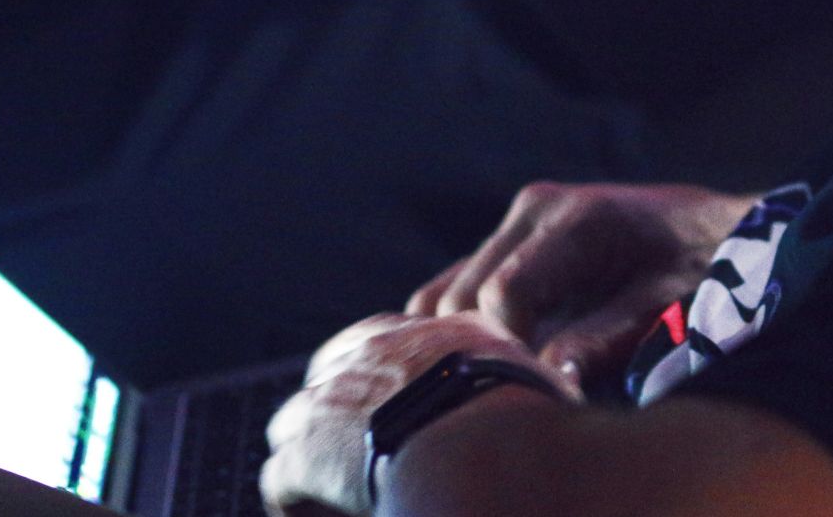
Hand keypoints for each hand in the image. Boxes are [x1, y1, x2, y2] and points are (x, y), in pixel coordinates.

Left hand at [261, 311, 576, 516]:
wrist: (489, 454)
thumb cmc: (526, 425)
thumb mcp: (529, 381)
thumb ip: (521, 380)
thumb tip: (555, 383)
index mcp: (429, 334)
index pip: (382, 340)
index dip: (380, 383)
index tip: (391, 411)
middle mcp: (373, 354)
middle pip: (328, 376)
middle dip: (334, 415)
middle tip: (357, 456)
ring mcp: (332, 400)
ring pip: (292, 423)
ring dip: (308, 456)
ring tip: (333, 496)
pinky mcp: (305, 454)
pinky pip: (277, 480)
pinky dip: (292, 503)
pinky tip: (312, 516)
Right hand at [406, 182, 759, 388]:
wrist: (724, 232)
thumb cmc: (707, 272)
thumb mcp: (672, 308)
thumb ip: (611, 338)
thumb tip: (551, 376)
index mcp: (576, 218)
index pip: (503, 296)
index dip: (511, 356)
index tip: (539, 397)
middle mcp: (535, 209)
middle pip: (464, 299)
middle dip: (486, 355)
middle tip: (525, 399)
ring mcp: (518, 223)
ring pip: (446, 297)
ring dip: (468, 344)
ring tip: (513, 384)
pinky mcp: (510, 243)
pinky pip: (454, 291)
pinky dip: (461, 331)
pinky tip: (497, 365)